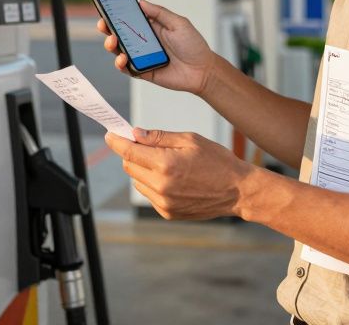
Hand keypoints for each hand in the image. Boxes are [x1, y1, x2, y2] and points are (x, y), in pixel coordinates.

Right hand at [97, 0, 216, 95]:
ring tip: (113, 41)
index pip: (129, 18)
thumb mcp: (179, 23)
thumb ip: (160, 13)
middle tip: (103, 24)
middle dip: (107, 28)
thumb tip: (141, 2)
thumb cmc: (193, 45)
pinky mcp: (143, 71)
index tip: (105, 4)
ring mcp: (142, 57)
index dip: (116, 12)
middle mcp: (143, 41)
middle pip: (119, 33)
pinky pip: (127, 68)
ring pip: (119, 50)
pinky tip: (122, 59)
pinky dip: (121, 64)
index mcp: (151, 27)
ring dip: (111, 45)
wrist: (202, 71)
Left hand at [105, 129, 255, 219]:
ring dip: (142, 170)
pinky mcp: (167, 213)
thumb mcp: (190, 139)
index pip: (128, 151)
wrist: (238, 191)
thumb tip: (135, 134)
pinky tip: (172, 178)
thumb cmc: (218, 161)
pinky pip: (149, 194)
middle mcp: (161, 186)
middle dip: (132, 153)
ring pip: (137, 181)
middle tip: (142, 144)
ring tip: (164, 163)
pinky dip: (152, 184)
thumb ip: (158, 137)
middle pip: (129, 166)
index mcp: (166, 164)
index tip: (110, 135)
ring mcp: (163, 203)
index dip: (116, 141)